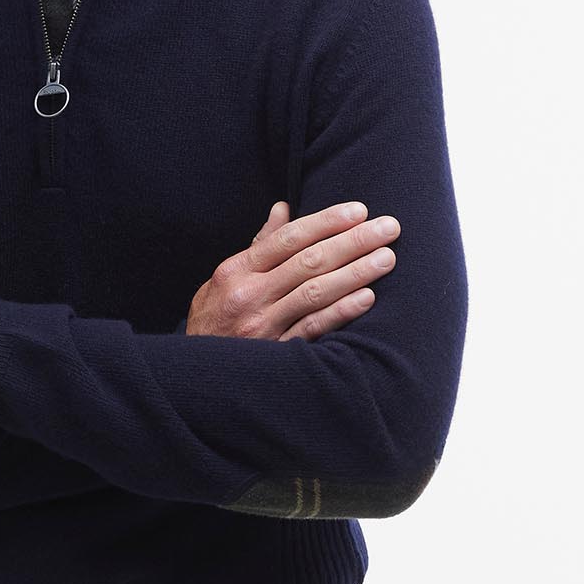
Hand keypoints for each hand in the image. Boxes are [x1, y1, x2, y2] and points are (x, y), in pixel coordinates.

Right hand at [183, 199, 399, 340]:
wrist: (195, 374)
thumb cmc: (215, 318)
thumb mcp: (225, 279)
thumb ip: (258, 246)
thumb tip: (283, 209)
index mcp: (236, 270)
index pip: (288, 238)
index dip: (326, 222)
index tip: (359, 210)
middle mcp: (249, 295)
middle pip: (308, 261)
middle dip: (352, 241)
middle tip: (388, 228)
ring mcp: (262, 326)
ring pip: (315, 292)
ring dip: (355, 273)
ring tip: (386, 258)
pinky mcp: (275, 353)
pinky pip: (313, 328)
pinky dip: (341, 311)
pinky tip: (367, 298)